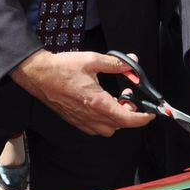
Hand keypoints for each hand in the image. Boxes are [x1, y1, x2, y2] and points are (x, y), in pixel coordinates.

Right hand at [10, 49, 153, 136]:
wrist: (39, 75)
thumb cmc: (62, 68)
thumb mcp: (92, 60)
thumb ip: (115, 64)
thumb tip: (131, 65)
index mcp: (97, 103)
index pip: (128, 119)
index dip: (143, 118)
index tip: (150, 114)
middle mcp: (90, 116)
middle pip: (120, 125)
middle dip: (130, 113)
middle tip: (129, 96)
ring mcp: (82, 121)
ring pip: (108, 129)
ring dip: (117, 118)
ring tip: (115, 101)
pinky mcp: (75, 121)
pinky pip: (96, 128)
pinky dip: (104, 120)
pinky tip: (101, 105)